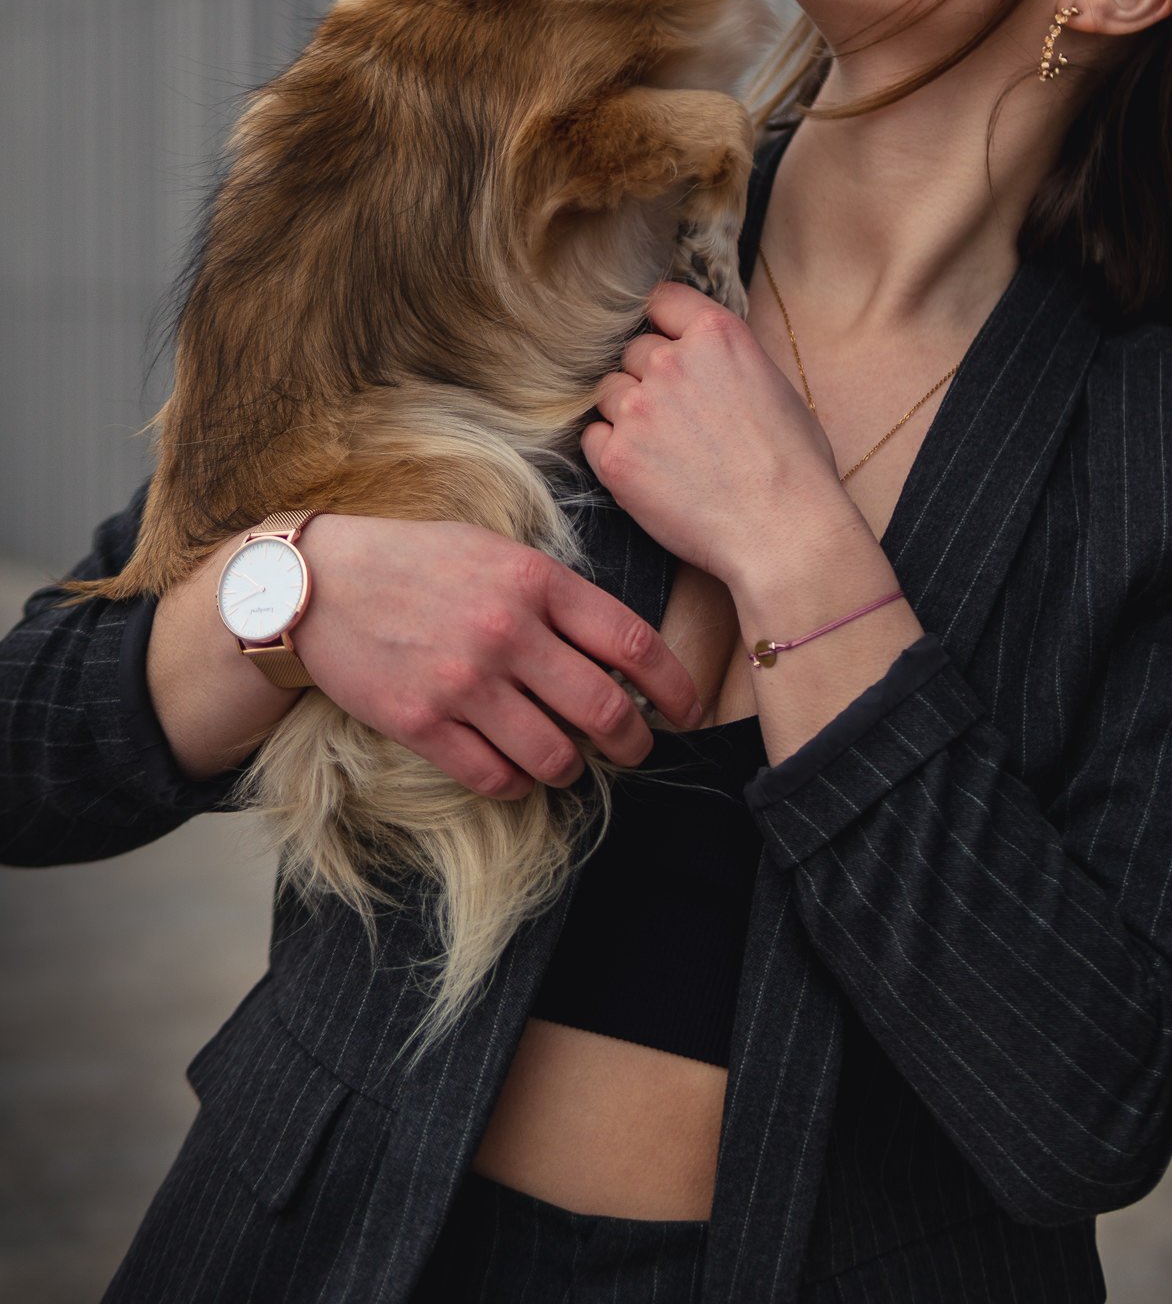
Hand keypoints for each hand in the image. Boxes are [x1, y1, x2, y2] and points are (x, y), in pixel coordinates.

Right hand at [290, 515, 704, 798]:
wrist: (317, 583)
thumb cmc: (416, 561)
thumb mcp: (497, 551)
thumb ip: (557, 594)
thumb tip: (617, 652)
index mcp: (535, 581)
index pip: (631, 644)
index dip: (674, 687)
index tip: (690, 710)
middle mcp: (507, 632)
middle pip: (604, 711)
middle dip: (633, 743)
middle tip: (635, 750)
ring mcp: (464, 682)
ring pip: (553, 757)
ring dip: (570, 769)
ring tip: (565, 760)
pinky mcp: (422, 723)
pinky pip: (494, 778)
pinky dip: (516, 784)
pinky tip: (514, 771)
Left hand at [579, 281, 855, 586]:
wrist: (783, 530)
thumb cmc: (794, 464)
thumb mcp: (774, 383)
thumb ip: (725, 358)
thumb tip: (698, 354)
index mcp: (717, 334)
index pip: (661, 299)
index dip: (660, 323)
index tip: (662, 340)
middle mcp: (671, 362)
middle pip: (633, 351)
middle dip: (648, 377)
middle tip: (675, 415)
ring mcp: (638, 409)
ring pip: (608, 392)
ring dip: (627, 412)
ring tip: (664, 447)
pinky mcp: (616, 457)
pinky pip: (593, 436)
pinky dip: (612, 450)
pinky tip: (648, 470)